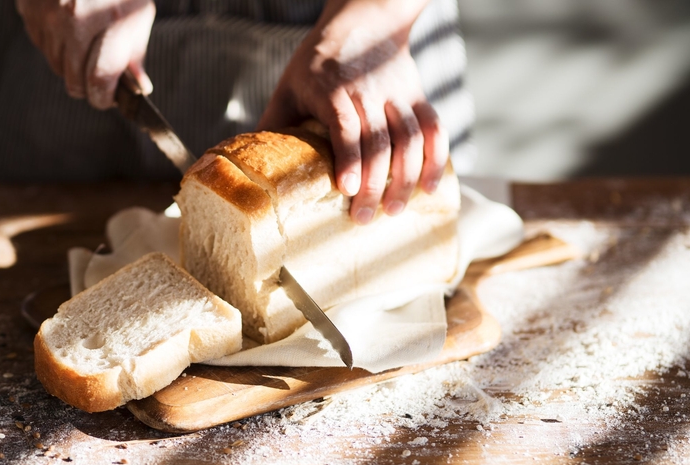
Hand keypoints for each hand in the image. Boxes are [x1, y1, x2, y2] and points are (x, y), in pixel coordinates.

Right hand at [16, 0, 155, 108]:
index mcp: (108, 21)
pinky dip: (54, 43)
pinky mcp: (29, 8)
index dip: (103, 98)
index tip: (107, 99)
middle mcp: (74, 20)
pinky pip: (40, 44)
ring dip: (70, 63)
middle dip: (88, 84)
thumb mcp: (138, 13)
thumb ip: (134, 52)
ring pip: (55, 65)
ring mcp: (47, 14)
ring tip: (85, 41)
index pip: (99, 80)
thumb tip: (139, 87)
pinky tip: (68, 26)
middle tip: (98, 76)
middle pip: (74, 81)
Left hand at [258, 0, 448, 223]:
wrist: (364, 21)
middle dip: (376, 183)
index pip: (345, 125)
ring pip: (410, 138)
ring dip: (407, 177)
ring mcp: (396, 94)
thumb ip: (274, 124)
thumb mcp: (289, 86)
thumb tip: (252, 169)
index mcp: (331, 89)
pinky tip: (430, 187)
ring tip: (395, 210)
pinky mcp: (417, 96)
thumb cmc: (317, 62)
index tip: (348, 189)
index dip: (349, 158)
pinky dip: (436, 158)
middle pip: (379, 141)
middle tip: (366, 218)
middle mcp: (367, 91)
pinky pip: (433, 128)